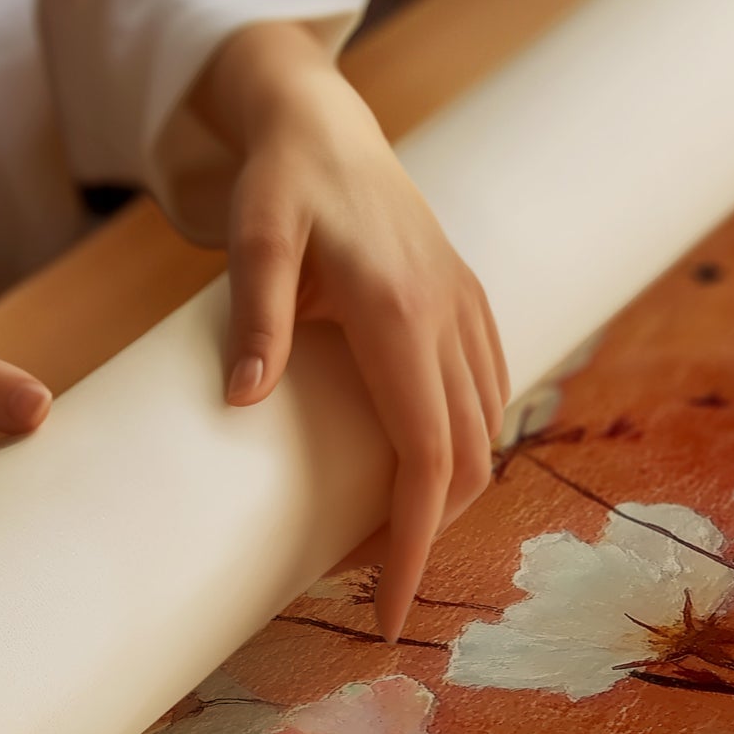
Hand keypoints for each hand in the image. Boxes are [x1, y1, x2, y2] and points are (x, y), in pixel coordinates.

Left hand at [188, 24, 509, 641]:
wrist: (327, 123)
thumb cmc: (282, 181)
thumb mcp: (253, 235)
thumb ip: (255, 315)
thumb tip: (244, 401)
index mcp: (398, 312)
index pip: (425, 456)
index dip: (416, 543)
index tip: (390, 610)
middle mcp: (449, 317)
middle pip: (466, 460)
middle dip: (430, 535)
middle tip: (368, 582)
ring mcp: (469, 311)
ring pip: (486, 434)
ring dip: (447, 497)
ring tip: (389, 536)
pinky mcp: (470, 306)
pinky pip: (490, 397)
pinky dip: (464, 450)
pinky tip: (423, 470)